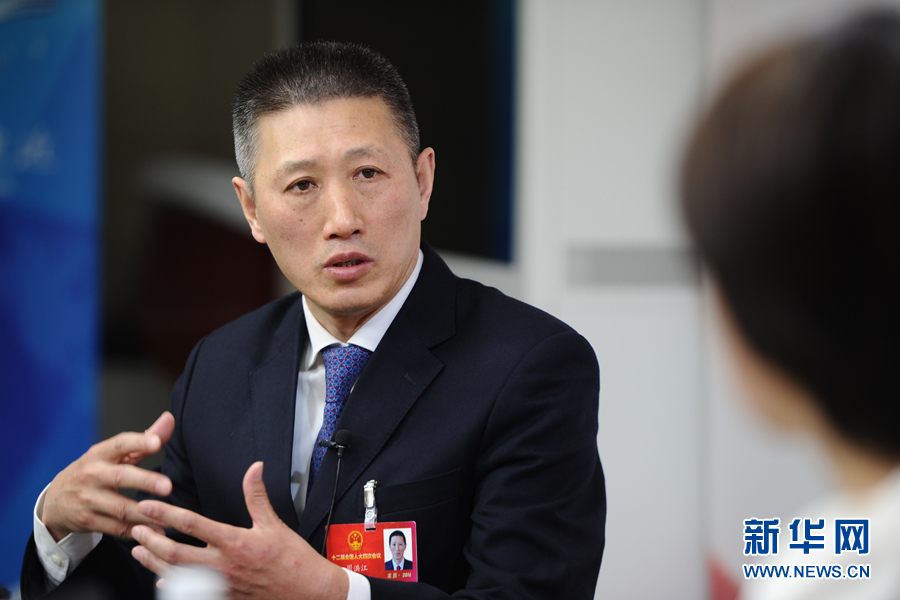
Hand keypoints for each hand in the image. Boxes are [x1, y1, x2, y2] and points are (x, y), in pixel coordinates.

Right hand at [41, 412, 174, 541]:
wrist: (54, 501)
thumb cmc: (94, 471)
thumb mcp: (112, 454)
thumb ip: (143, 441)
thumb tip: (170, 418)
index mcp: (100, 454)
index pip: (119, 444)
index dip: (138, 442)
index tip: (157, 443)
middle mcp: (92, 475)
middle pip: (121, 477)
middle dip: (145, 481)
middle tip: (167, 486)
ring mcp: (88, 500)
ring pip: (121, 508)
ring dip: (147, 514)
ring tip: (170, 516)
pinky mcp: (88, 521)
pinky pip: (116, 528)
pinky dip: (137, 530)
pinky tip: (157, 531)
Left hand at [131, 462, 347, 599]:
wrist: (306, 592)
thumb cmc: (293, 559)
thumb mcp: (274, 523)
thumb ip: (256, 495)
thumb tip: (254, 468)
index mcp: (235, 542)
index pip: (193, 525)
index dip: (167, 514)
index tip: (148, 506)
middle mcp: (223, 566)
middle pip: (176, 553)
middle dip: (152, 541)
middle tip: (136, 529)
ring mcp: (221, 586)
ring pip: (178, 576)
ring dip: (155, 563)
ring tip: (139, 552)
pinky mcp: (224, 599)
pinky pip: (191, 595)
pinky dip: (173, 587)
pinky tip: (162, 579)